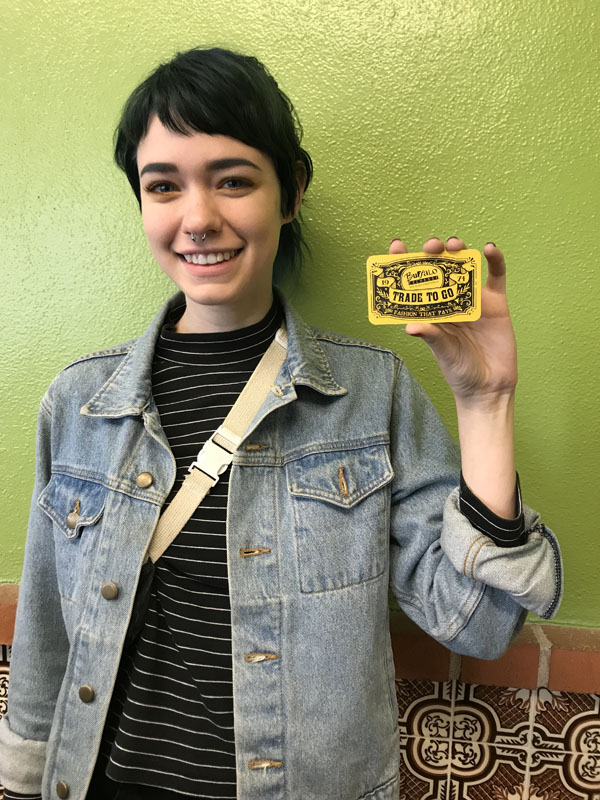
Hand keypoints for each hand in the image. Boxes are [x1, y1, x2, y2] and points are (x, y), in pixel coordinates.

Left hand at [389, 236, 516, 406]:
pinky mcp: (495, 303)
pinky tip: (490, 249)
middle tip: (431, 247)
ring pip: (465, 267)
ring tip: (453, 245)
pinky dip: (495, 261)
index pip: (414, 283)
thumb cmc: (460, 371)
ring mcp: (473, 300)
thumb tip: (410, 327)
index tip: (397, 246)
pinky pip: (496, 276)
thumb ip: (431, 336)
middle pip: (439, 269)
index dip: (404, 263)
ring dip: (459, 251)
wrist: (489, 387)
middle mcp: (449, 301)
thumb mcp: (443, 353)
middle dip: (433, 253)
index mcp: (430, 311)